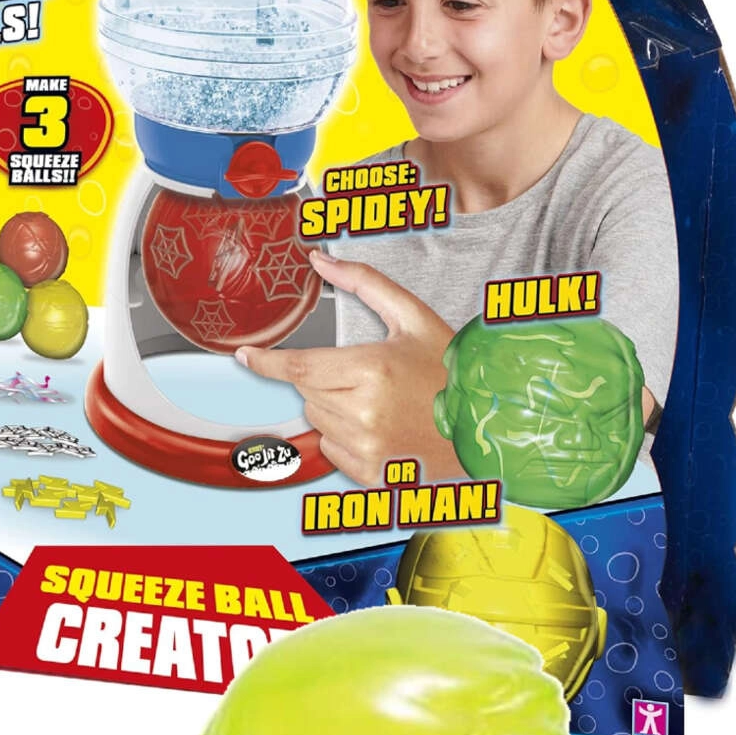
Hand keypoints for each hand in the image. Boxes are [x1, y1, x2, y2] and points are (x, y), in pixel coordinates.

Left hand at [236, 249, 464, 487]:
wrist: (489, 427)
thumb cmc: (454, 374)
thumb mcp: (415, 319)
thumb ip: (366, 283)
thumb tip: (321, 260)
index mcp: (373, 370)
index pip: (298, 368)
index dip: (265, 362)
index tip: (246, 357)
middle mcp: (366, 413)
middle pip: (307, 394)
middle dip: (325, 381)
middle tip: (366, 377)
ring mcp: (369, 448)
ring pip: (317, 422)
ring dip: (334, 409)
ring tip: (377, 403)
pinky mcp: (373, 474)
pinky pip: (332, 451)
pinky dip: (345, 438)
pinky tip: (379, 428)